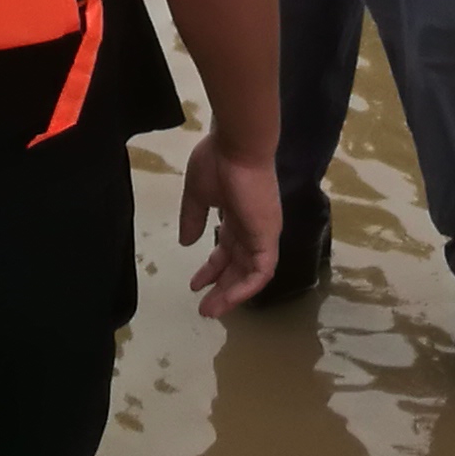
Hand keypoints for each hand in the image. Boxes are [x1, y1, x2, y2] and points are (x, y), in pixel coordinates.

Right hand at [179, 138, 281, 314]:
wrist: (238, 144)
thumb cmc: (217, 162)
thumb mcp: (198, 194)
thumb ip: (193, 219)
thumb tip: (186, 243)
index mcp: (237, 215)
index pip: (227, 249)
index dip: (211, 268)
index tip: (195, 284)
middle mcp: (252, 227)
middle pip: (239, 265)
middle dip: (222, 287)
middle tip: (204, 308)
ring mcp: (262, 233)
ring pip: (251, 273)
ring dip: (232, 294)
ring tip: (211, 310)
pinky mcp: (268, 237)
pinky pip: (261, 271)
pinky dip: (247, 288)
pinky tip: (228, 299)